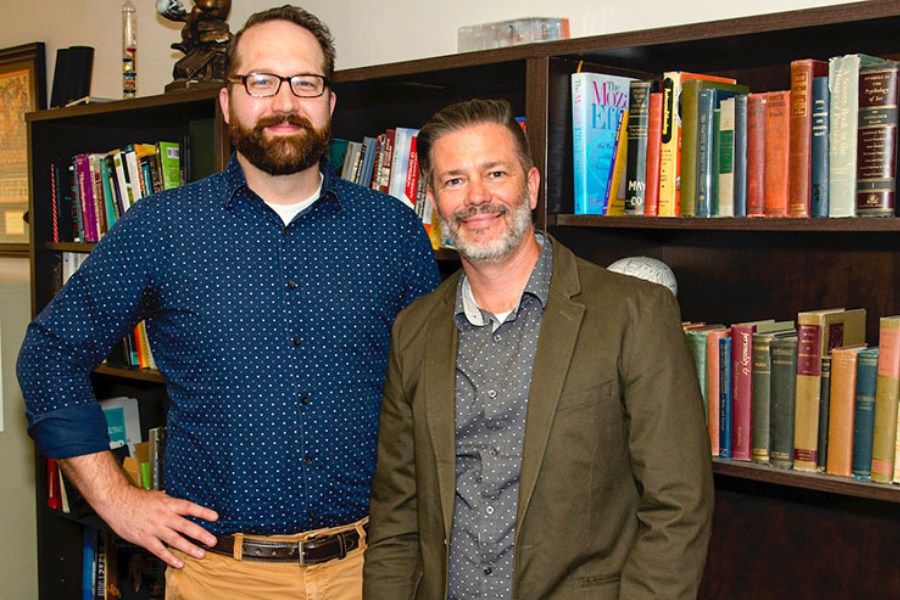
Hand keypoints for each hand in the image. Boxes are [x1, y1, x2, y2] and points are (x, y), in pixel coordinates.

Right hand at [58, 451, 218, 567]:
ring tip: (201, 554)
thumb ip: (171, 502)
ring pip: (175, 540)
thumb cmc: (136, 499)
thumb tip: (183, 505)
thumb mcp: (158, 496)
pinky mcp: (145, 539)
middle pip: (185, 526)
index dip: (202, 512)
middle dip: (200, 534)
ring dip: (189, 548)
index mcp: (168, 504)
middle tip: (213, 540)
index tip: (215, 517)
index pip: (189, 507)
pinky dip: (170, 558)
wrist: (116, 502)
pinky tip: (179, 563)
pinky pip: (159, 550)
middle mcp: (163, 516)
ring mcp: (154, 528)